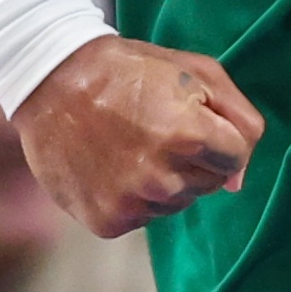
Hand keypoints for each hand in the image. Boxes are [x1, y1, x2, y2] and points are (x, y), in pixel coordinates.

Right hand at [9, 37, 261, 237]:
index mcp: (189, 136)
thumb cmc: (129, 70)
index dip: (216, 136)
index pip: (235, 158)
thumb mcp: (196, 72)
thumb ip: (239, 120)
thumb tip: (238, 181)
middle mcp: (162, 179)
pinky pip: (142, 217)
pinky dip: (132, 197)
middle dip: (193, 159)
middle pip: (208, 184)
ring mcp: (132, 204)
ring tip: (130, 145)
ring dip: (163, 180)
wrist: (51, 80)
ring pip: (175, 203)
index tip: (189, 119)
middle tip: (154, 127)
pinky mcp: (107, 221)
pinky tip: (111, 165)